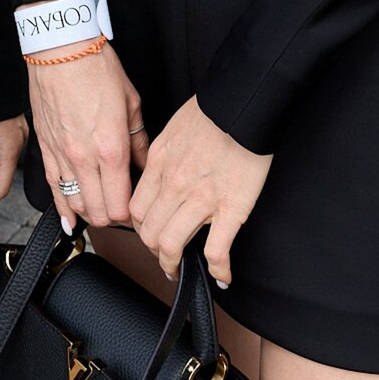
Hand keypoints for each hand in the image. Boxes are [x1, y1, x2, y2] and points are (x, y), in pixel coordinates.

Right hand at [28, 39, 146, 230]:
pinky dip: (63, 210)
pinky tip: (69, 221)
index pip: (122, 205)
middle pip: (100, 213)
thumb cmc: (96, 68)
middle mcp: (85, 158)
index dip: (134, 215)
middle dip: (114, 218)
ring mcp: (62, 156)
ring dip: (92, 213)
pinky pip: (53, 190)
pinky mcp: (46, 150)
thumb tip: (145, 165)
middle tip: (125, 211)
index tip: (140, 210)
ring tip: (103, 209)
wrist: (60, 50)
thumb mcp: (132, 103)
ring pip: (76, 205)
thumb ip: (139, 141)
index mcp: (111, 148)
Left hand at [129, 96, 270, 284]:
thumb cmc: (213, 110)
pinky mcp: (231, 208)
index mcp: (160, 164)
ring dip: (172, 263)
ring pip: (171, 245)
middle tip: (162, 255)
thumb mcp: (174, 130)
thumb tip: (161, 174)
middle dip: (152, 249)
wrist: (242, 103)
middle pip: (148, 231)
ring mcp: (202, 199)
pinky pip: (218, 249)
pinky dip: (219, 269)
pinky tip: (222, 276)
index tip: (146, 233)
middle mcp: (175, 184)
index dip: (139, 227)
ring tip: (178, 269)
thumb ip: (164, 156)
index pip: (136, 209)